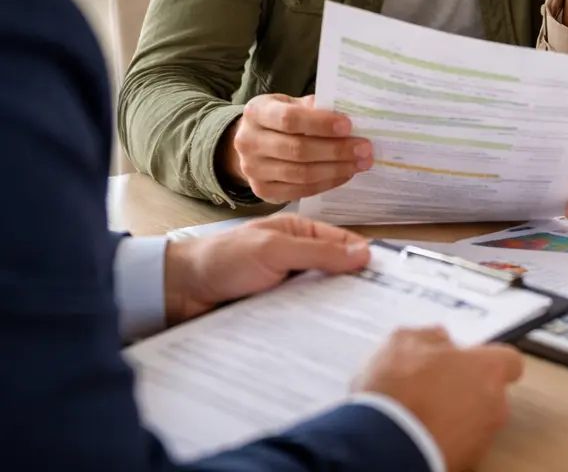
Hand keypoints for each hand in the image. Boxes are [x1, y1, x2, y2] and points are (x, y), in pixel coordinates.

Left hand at [164, 213, 369, 324]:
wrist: (179, 292)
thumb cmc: (222, 258)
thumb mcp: (274, 249)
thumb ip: (318, 252)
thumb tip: (363, 253)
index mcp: (301, 233)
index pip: (344, 244)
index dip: (364, 259)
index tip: (386, 279)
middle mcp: (297, 259)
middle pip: (336, 274)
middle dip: (351, 289)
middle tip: (372, 310)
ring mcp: (288, 286)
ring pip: (321, 299)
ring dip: (330, 311)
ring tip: (352, 328)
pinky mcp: (278, 311)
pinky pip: (303, 318)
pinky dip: (312, 326)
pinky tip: (323, 338)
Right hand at [220, 94, 373, 202]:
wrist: (252, 141)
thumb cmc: (280, 118)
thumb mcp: (291, 103)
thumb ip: (314, 106)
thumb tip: (349, 112)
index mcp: (256, 112)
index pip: (289, 119)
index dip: (320, 124)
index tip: (348, 126)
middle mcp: (248, 142)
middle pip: (297, 150)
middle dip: (336, 150)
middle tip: (365, 148)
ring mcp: (253, 170)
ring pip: (300, 174)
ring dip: (336, 169)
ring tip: (361, 163)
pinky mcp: (263, 191)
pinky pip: (300, 190)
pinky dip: (326, 183)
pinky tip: (345, 174)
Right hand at [353, 327, 524, 471]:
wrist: (384, 446)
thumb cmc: (399, 391)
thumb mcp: (404, 342)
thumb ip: (431, 336)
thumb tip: (440, 339)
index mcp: (486, 368)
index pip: (510, 361)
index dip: (488, 360)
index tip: (469, 361)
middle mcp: (495, 404)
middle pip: (492, 393)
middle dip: (468, 389)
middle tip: (436, 386)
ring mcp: (483, 438)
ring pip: (477, 421)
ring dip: (457, 417)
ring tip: (423, 413)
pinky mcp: (468, 464)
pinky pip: (463, 446)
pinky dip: (447, 440)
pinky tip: (422, 434)